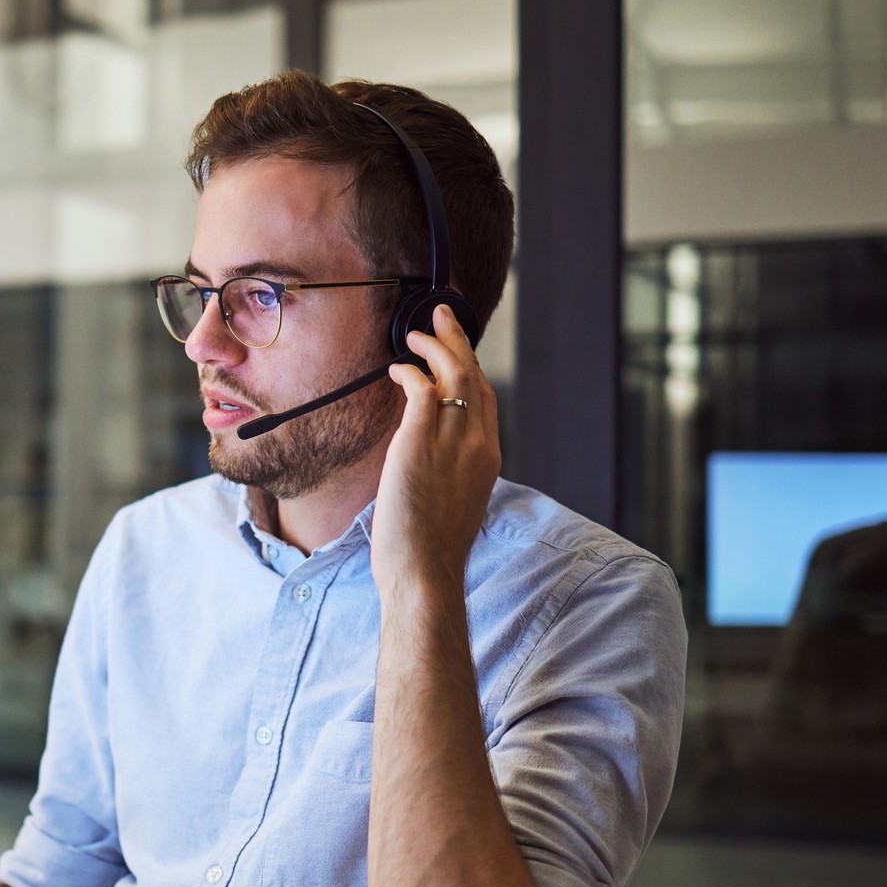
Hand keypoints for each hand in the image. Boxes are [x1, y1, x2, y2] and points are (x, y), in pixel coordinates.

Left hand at [370, 303, 500, 599]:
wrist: (425, 571)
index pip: (484, 398)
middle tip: (441, 315)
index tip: (457, 348)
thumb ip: (447, 471)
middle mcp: (477, 442)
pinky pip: (422, 390)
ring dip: (434, 346)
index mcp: (488, 457)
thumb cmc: (430, 549)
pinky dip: (411, 372)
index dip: (470, 367)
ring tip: (417, 331)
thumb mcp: (451, 502)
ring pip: (452, 374)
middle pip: (473, 375)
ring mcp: (452, 440)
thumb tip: (425, 456)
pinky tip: (397, 367)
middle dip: (457, 340)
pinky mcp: (421, 441)